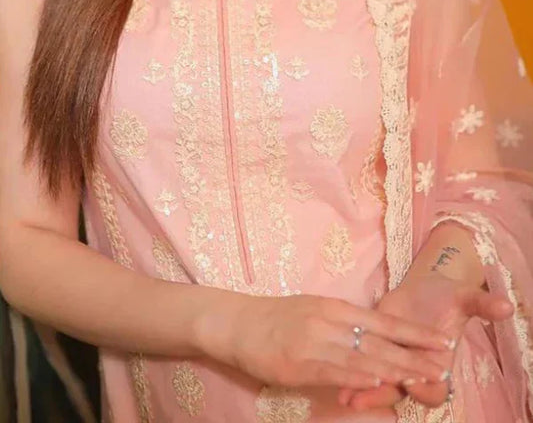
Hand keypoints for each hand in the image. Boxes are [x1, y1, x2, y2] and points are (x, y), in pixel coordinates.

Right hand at [195, 291, 451, 391]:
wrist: (237, 322)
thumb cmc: (277, 320)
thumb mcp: (315, 312)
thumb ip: (343, 325)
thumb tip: (374, 338)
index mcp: (336, 307)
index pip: (384, 321)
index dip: (414, 333)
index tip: (441, 341)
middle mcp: (330, 321)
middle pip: (380, 340)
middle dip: (414, 354)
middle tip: (443, 365)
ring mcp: (314, 342)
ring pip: (362, 357)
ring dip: (396, 369)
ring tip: (423, 377)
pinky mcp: (298, 362)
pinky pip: (333, 371)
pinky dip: (357, 377)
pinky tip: (377, 382)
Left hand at [338, 274, 512, 412]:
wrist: (425, 289)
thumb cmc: (446, 296)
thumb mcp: (464, 296)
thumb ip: (483, 304)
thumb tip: (508, 306)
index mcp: (439, 364)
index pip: (435, 389)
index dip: (423, 386)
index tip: (412, 379)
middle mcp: (415, 370)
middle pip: (400, 392)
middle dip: (380, 395)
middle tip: (362, 399)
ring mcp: (393, 364)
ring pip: (378, 385)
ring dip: (361, 390)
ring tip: (343, 396)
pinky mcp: (374, 351)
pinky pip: (362, 368)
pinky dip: (349, 373)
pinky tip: (333, 376)